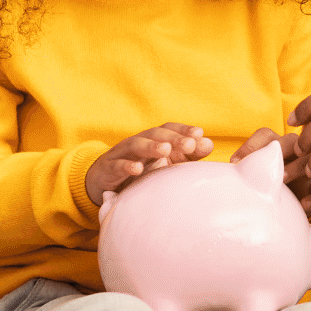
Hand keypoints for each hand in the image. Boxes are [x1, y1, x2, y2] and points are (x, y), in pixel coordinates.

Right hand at [85, 123, 213, 205]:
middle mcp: (138, 142)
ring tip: (166, 150)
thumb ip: (186, 155)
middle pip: (156, 134)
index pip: (169, 129)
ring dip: (151, 146)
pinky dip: (126, 166)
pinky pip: (117, 165)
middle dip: (173, 138)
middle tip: (190, 144)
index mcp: (153, 139)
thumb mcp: (163, 163)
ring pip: (136, 145)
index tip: (199, 134)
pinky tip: (137, 169)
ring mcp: (122, 154)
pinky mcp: (108, 169)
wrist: (102, 182)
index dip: (183, 130)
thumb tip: (208, 144)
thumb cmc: (138, 171)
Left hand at [231, 127, 310, 218]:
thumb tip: (221, 173)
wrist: (281, 214)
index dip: (251, 145)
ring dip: (295, 168)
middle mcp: (292, 153)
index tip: (234, 162)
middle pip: (290, 140)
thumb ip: (238, 172)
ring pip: (309, 159)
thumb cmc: (260, 190)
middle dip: (277, 151)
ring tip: (282, 183)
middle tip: (264, 169)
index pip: (265, 134)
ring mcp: (306, 170)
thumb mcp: (248, 179)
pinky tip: (303, 204)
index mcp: (273, 146)